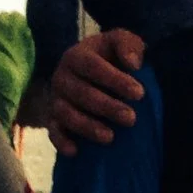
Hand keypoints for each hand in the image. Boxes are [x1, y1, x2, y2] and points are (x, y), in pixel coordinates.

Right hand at [45, 30, 147, 154]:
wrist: (93, 70)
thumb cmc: (110, 56)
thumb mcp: (121, 41)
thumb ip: (128, 44)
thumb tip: (133, 63)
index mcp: (76, 56)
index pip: (93, 67)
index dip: (115, 80)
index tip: (139, 93)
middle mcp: (61, 77)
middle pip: (81, 93)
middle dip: (106, 107)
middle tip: (131, 118)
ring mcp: (56, 99)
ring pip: (66, 113)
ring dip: (87, 126)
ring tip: (110, 137)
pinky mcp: (53, 118)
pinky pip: (53, 130)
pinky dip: (61, 141)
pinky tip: (75, 151)